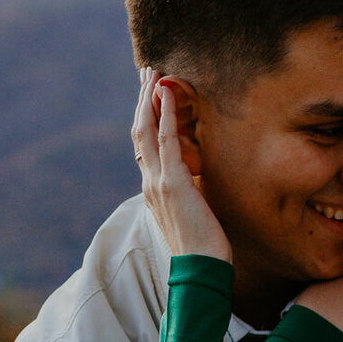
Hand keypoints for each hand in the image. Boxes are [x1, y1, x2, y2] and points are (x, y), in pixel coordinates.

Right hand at [132, 68, 231, 261]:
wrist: (200, 269)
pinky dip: (166, 115)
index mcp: (152, 190)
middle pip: (139, 131)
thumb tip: (197, 176)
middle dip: (143, 99)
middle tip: (147, 72)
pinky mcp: (174, 184)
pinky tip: (167, 95)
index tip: (150, 95)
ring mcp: (158, 182)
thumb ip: (190, 191)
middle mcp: (150, 183)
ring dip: (150, 99)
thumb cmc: (203, 246)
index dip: (145, 117)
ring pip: (147, 131)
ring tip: (154, 73)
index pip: (144, 145)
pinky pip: (167, 141)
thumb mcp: (193, 212)